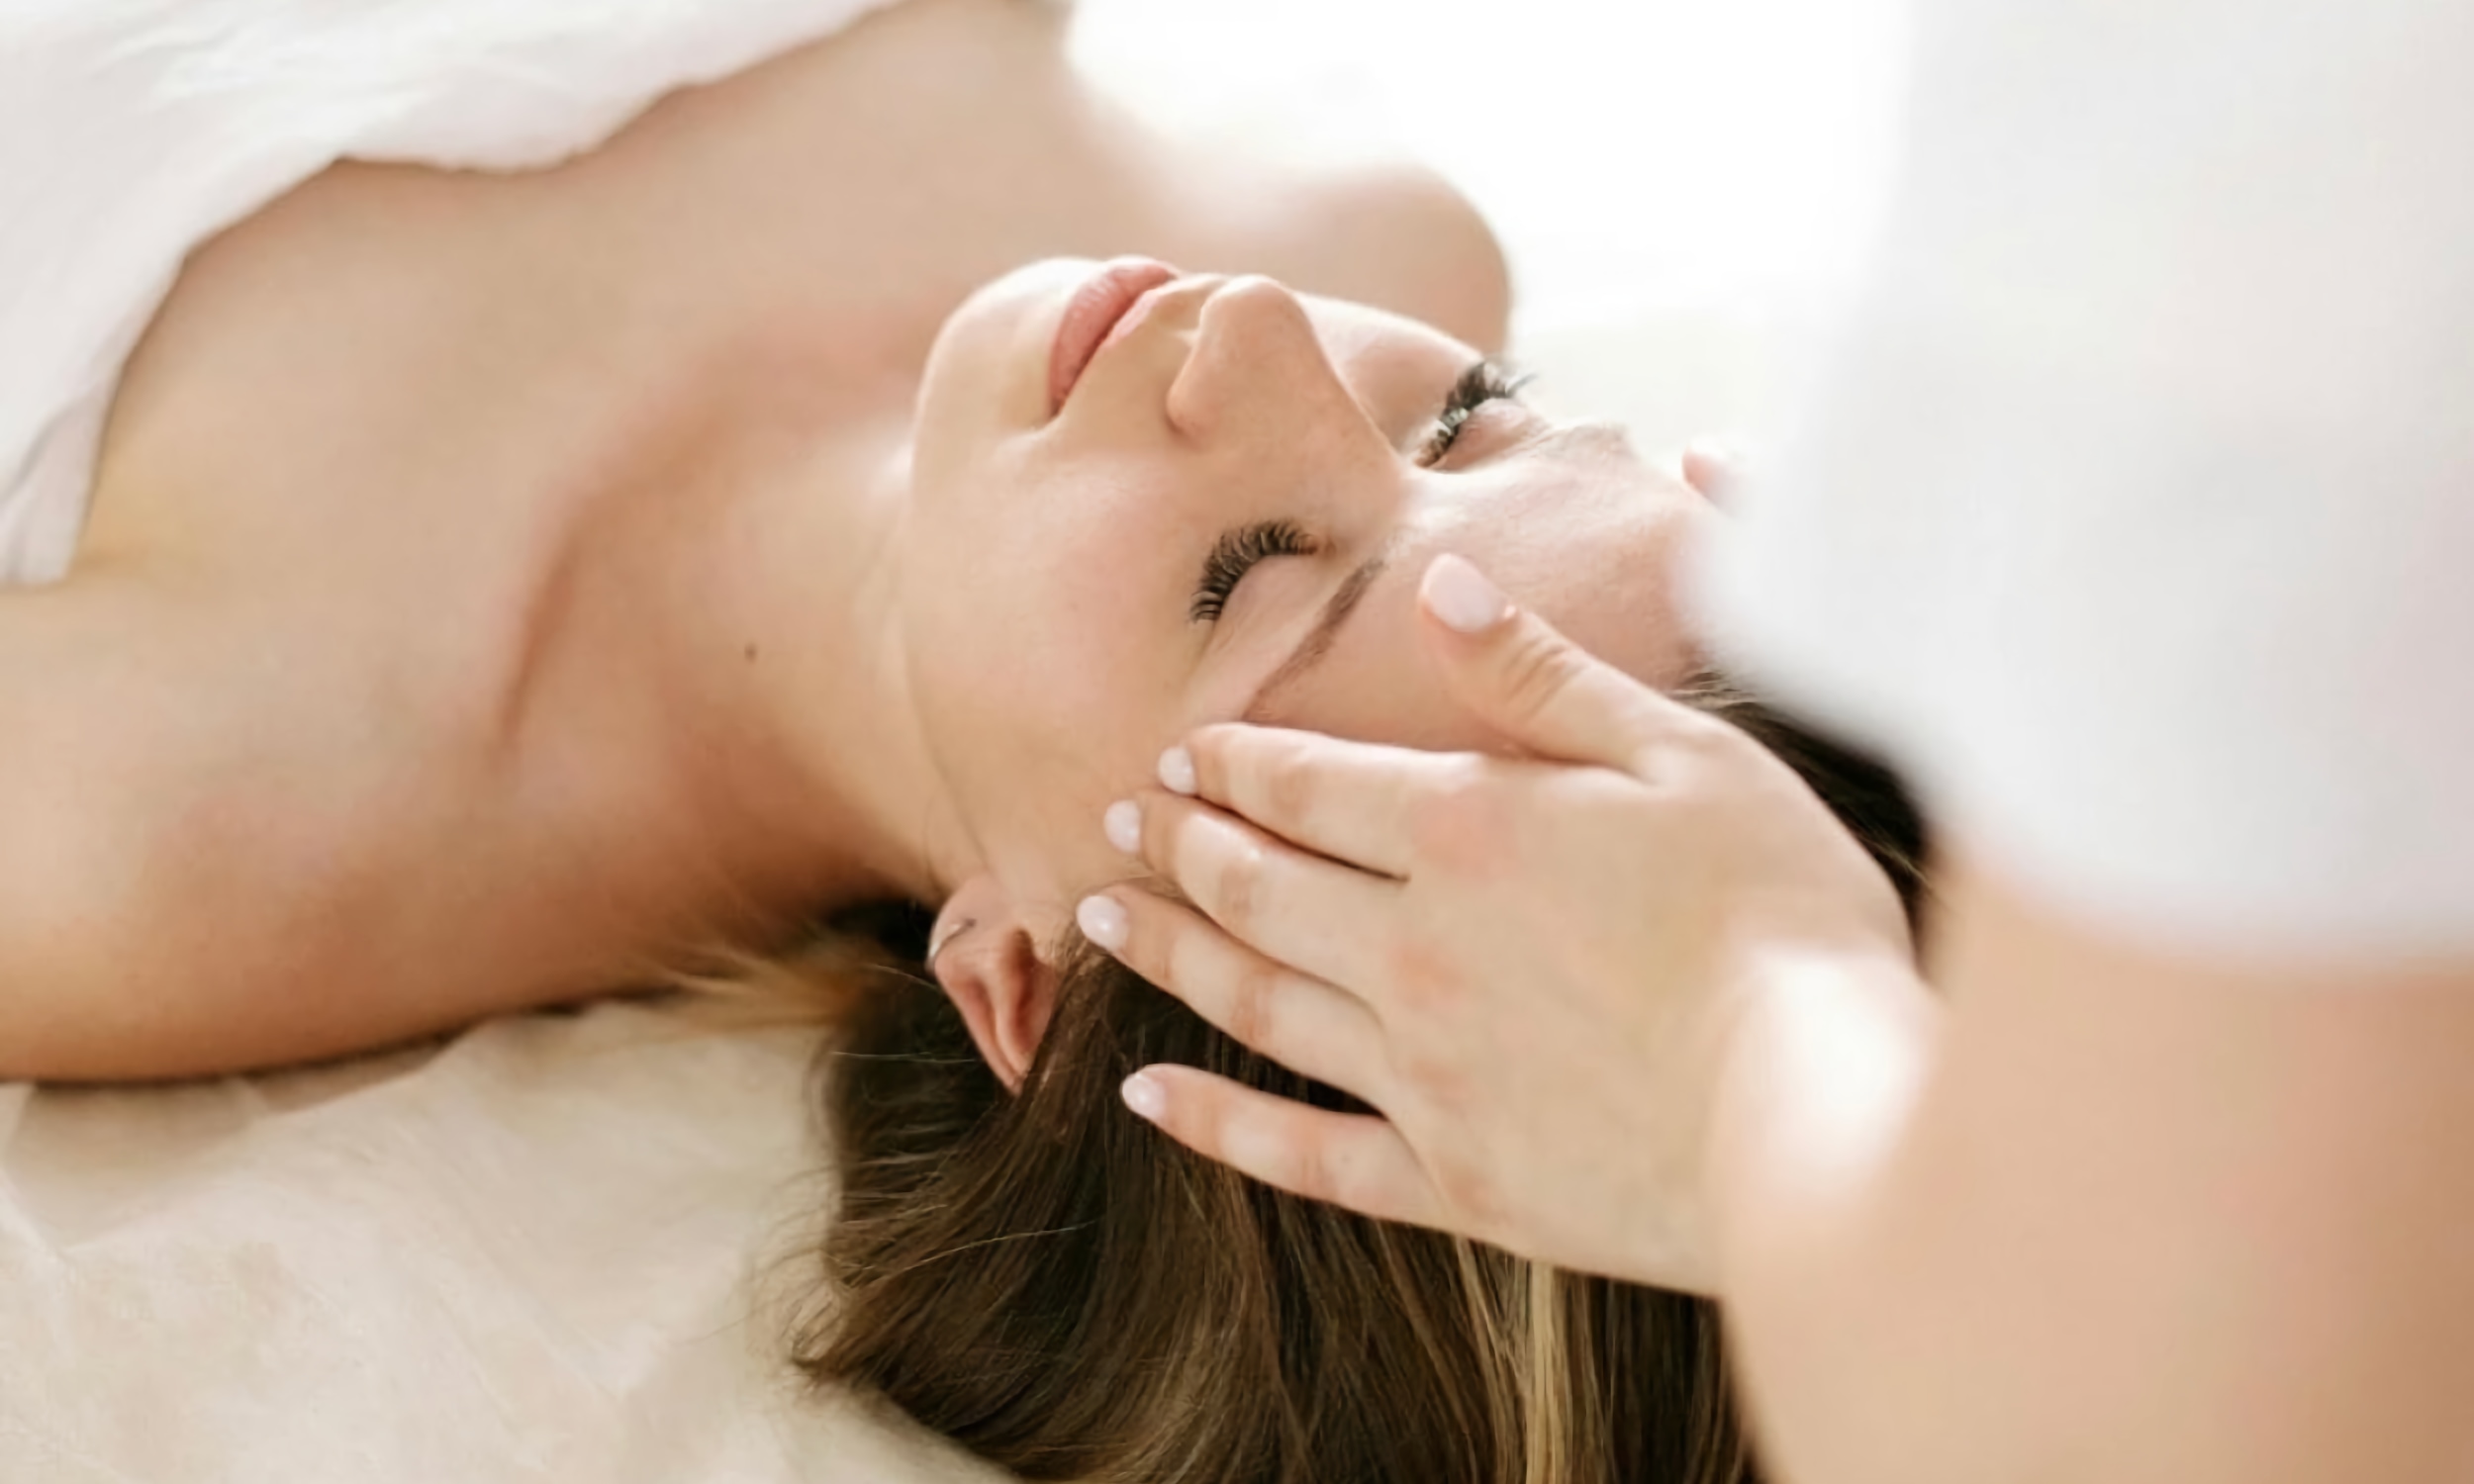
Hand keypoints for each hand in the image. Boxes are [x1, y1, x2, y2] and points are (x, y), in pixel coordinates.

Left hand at [1078, 553, 1916, 1291]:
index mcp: (1466, 831)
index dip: (1233, 764)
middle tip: (1118, 820)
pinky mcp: (1452, 1179)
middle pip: (1257, 885)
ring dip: (1167, 953)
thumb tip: (1436, 584)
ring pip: (1254, 1001)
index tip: (1180, 753)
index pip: (1306, 784)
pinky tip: (1148, 1097)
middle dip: (1180, 844)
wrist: (1822, 1111)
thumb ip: (1540, 675)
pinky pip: (1300, 1153)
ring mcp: (1420, 1073)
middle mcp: (1412, 949)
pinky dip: (1214, 1125)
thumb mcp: (1679, 752)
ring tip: (1100, 920)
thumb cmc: (1778, 914)